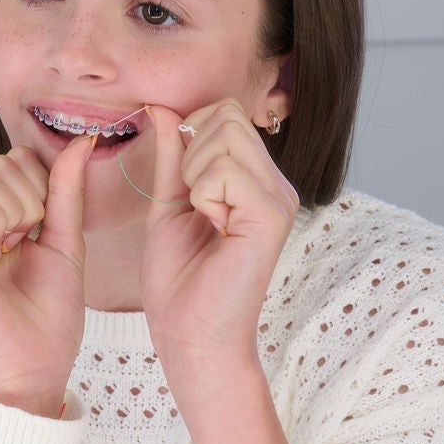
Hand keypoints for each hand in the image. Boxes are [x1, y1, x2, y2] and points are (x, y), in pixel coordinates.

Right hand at [0, 133, 96, 415]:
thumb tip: (81, 143)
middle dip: (30, 194)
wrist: (34, 369)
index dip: (40, 182)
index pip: (13, 160)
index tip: (44, 228)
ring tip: (16, 248)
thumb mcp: (66, 242)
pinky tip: (0, 255)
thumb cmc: (48, 318)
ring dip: (16, 208)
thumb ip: (67, 192)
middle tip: (30, 240)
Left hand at [138, 101, 299, 383]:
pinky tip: (214, 228)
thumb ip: (171, 156)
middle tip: (194, 205)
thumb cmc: (180, 280)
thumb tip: (164, 108)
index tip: (182, 184)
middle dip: (189, 153)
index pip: (225, 112)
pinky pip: (225, 169)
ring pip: (225, 136)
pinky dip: (203, 194)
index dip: (190, 134)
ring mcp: (279, 198)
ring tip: (204, 219)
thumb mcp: (168, 204)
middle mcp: (276, 184)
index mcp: (256, 180)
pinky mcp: (272, 215)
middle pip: (226, 115)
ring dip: (194, 175)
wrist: (190, 335)